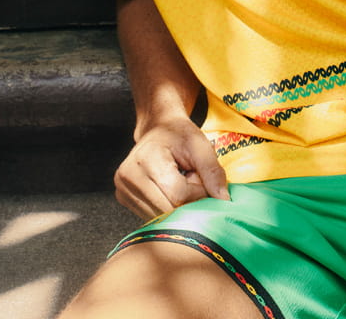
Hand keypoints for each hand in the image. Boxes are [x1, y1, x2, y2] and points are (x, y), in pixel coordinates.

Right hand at [114, 115, 229, 219]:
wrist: (159, 128)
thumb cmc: (180, 135)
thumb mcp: (200, 146)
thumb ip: (213, 172)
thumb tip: (223, 200)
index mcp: (146, 159)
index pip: (178, 194)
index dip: (197, 192)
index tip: (201, 178)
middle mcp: (128, 176)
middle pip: (168, 209)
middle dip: (188, 201)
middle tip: (192, 180)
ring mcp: (122, 189)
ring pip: (160, 216)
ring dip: (177, 205)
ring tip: (179, 182)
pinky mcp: (123, 198)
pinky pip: (151, 215)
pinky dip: (166, 207)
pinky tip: (168, 189)